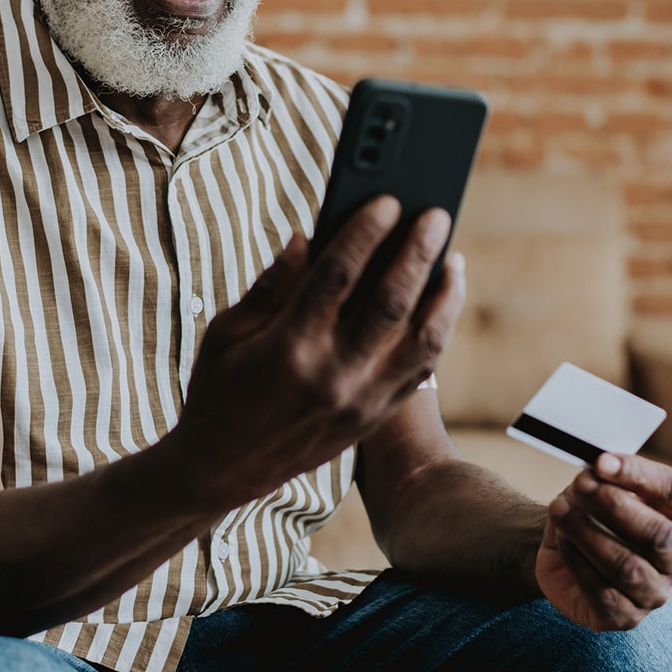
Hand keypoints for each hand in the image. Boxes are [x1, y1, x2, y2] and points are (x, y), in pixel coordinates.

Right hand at [171, 195, 466, 509]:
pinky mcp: (374, 416)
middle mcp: (332, 375)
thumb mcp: (226, 333)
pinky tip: (443, 300)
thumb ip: (270, 286)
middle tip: (436, 215)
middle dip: (418, 251)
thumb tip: (307, 236)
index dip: (365, 232)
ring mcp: (360, 401)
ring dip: (443, 293)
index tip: (387, 200)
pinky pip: (422, 368)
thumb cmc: (219, 391)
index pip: (338, 276)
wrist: (223, 471)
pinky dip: (439, 329)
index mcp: (288, 348)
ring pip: (422, 339)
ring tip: (453, 258)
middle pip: (391, 302)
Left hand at [536, 454, 671, 630]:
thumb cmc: (591, 513)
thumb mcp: (599, 486)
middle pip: (657, 534)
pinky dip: (577, 562)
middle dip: (613, 505)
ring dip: (587, 533)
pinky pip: (603, 592)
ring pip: (627, 565)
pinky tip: (562, 542)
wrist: (565, 552)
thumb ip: (604, 476)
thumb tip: (597, 469)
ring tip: (559, 510)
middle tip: (579, 484)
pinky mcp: (627, 617)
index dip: (637, 474)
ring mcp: (656, 592)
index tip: (600, 462)